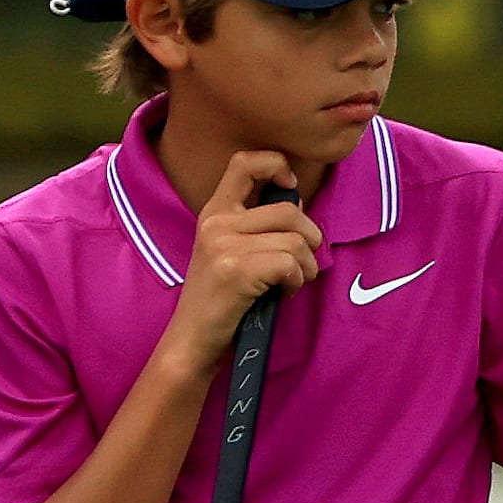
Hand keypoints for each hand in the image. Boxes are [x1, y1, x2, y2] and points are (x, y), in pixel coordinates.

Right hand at [164, 151, 323, 369]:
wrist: (193, 340)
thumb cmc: (222, 298)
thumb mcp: (228, 249)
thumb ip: (255, 224)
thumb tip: (297, 206)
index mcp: (214, 212)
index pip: (244, 161)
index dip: (276, 164)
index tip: (290, 189)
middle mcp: (216, 222)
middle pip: (289, 211)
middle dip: (309, 239)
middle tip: (300, 264)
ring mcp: (224, 245)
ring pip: (296, 240)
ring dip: (306, 266)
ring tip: (291, 281)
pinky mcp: (236, 269)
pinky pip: (291, 263)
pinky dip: (297, 281)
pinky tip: (283, 293)